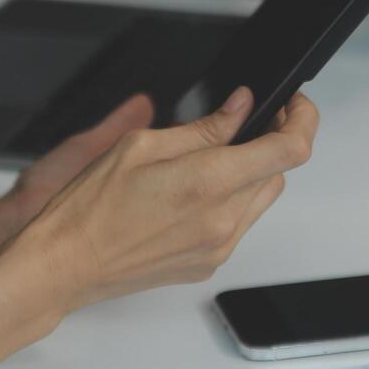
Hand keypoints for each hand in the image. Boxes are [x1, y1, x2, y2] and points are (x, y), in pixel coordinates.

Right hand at [14, 87, 318, 313]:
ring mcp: (219, 246)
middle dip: (268, 142)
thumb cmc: (89, 208)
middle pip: (280, 171)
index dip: (302, 119)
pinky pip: (240, 223)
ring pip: (263, 197)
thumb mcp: (142, 146)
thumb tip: (240, 108)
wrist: (65, 263)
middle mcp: (223, 219)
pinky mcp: (210, 263)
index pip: (291, 148)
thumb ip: (203, 128)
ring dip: (250, 173)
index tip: (293, 105)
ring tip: (209, 159)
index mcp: (209, 182)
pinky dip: (230, 201)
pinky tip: (194, 192)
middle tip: (243, 124)